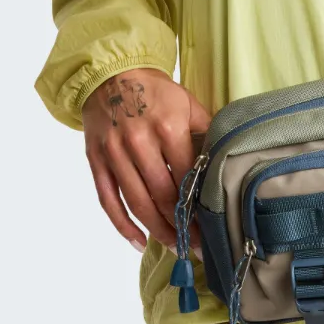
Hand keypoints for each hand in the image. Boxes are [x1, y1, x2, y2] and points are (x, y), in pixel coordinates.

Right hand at [82, 68, 212, 254]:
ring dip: (158, 231)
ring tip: (177, 248)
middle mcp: (138, 142)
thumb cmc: (156, 92)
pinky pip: (108, 201)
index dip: (199, 205)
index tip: (213, 226)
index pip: (187, 176)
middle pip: (162, 195)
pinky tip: (140, 242)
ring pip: (137, 203)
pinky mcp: (96, 162)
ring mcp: (114, 154)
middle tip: (198, 246)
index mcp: (167, 126)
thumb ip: (206, 131)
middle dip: (182, 225)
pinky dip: (123, 226)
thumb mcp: (187, 103)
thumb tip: (228, 159)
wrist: (112, 74)